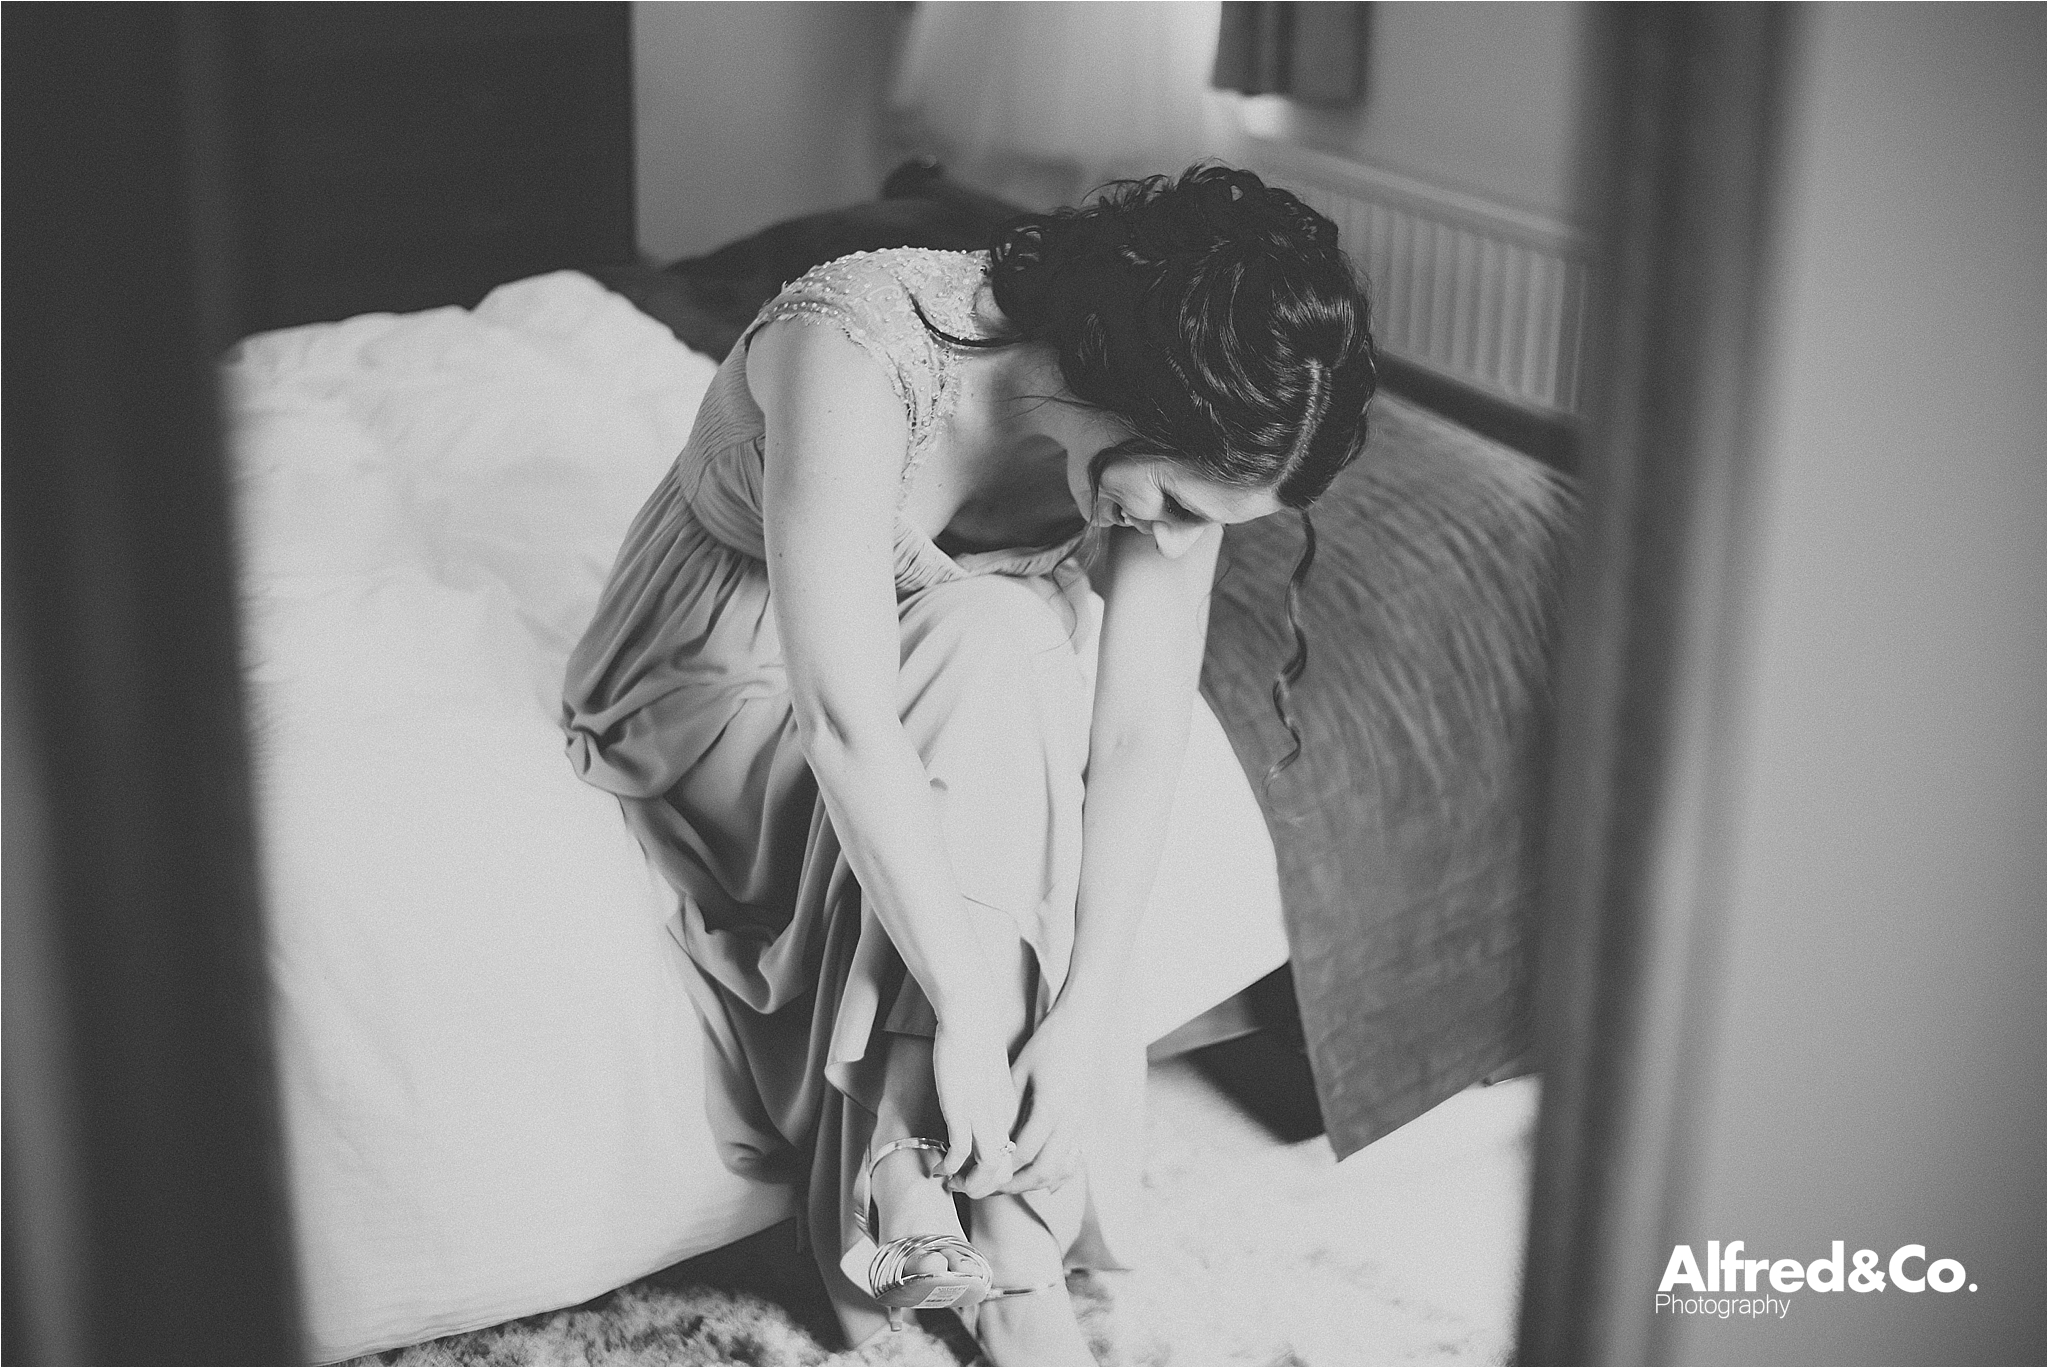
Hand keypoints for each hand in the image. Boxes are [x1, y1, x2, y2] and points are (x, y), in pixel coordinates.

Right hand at [930, 1013, 1020, 1199]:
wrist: (972, 1018)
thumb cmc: (977, 1043)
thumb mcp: (989, 1079)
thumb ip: (989, 1102)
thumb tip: (979, 1117)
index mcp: (1011, 1114)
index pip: (1011, 1159)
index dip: (995, 1177)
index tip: (975, 1178)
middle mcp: (1002, 1120)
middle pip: (1005, 1171)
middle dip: (983, 1188)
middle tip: (962, 1188)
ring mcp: (983, 1116)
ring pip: (989, 1169)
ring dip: (969, 1185)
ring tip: (951, 1184)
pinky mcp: (962, 1110)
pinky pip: (960, 1152)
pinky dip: (949, 1168)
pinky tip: (938, 1169)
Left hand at [997, 1008, 1100, 1193]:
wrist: (1083, 1029)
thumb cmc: (1048, 1045)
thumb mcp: (1020, 1072)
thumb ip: (1008, 1107)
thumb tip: (990, 1139)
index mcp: (1051, 1107)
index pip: (1023, 1152)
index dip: (999, 1168)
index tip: (978, 1173)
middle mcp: (1070, 1121)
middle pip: (1043, 1170)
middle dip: (1014, 1186)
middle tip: (989, 1188)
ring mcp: (1081, 1124)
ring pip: (1059, 1170)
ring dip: (1033, 1183)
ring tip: (1008, 1185)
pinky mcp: (1085, 1123)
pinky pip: (1072, 1160)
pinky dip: (1055, 1175)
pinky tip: (1039, 1180)